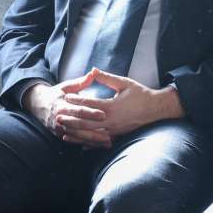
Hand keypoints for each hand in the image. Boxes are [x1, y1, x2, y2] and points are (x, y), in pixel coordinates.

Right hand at [23, 73, 110, 147]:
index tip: (104, 114)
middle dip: (94, 131)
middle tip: (110, 134)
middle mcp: (59, 118)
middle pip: (78, 127)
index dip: (91, 113)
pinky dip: (86, 144)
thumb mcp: (66, 86)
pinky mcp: (59, 134)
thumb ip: (81, 82)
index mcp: (61, 105)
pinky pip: (74, 141)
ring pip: (77, 137)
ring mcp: (58, 128)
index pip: (78, 110)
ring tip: (107, 142)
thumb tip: (93, 73)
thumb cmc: (56, 93)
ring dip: (92, 140)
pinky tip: (98, 146)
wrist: (37, 104)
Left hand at [59, 69, 184, 139]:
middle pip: (85, 122)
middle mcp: (111, 120)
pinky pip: (99, 141)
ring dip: (76, 133)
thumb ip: (106, 78)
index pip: (89, 104)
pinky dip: (87, 143)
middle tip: (58, 117)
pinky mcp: (117, 135)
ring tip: (63, 131)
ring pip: (90, 134)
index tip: (65, 97)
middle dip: (71, 120)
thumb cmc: (141, 94)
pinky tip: (78, 143)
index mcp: (111, 106)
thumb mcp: (124, 83)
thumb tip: (93, 70)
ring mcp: (113, 130)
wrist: (155, 109)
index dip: (76, 100)